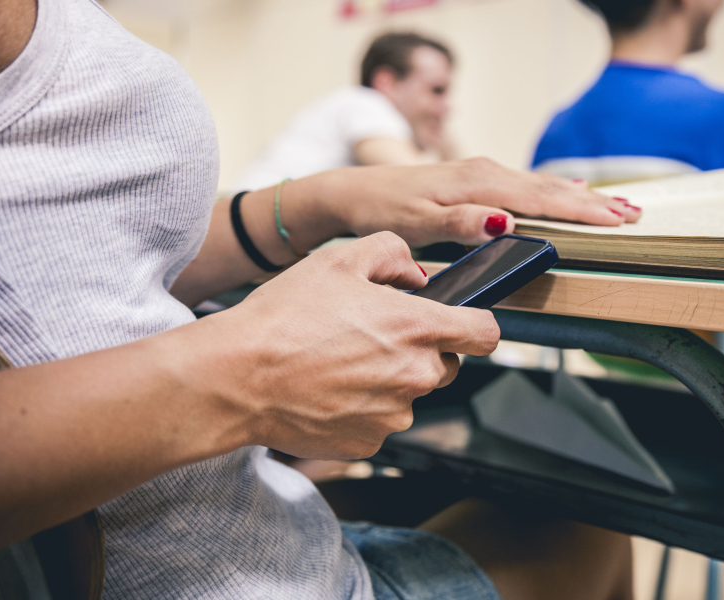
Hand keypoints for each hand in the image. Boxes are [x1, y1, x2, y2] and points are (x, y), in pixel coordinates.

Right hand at [204, 232, 498, 458]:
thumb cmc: (284, 316)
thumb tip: (417, 275)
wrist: (237, 377)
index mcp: (418, 328)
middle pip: (446, 365)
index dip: (476, 325)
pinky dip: (363, 409)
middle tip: (374, 337)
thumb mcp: (339, 259)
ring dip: (389, 380)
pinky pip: (379, 422)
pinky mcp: (369, 444)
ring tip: (340, 363)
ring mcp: (394, 416)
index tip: (461, 323)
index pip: (486, 333)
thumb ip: (392, 254)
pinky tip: (328, 390)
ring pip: (410, 395)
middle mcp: (415, 376)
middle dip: (422, 350)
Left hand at [308, 157, 640, 247]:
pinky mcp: (479, 180)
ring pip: (543, 185)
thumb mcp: (415, 221)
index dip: (580, 211)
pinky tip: (574, 196)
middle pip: (550, 188)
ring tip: (618, 207)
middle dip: (594, 203)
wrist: (356, 192)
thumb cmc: (384, 209)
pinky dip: (557, 193)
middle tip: (635, 215)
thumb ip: (459, 222)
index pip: (540, 198)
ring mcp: (483, 174)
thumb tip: (502, 221)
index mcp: (477, 183)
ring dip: (582, 197)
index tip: (615, 221)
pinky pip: (529, 186)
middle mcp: (486, 172)